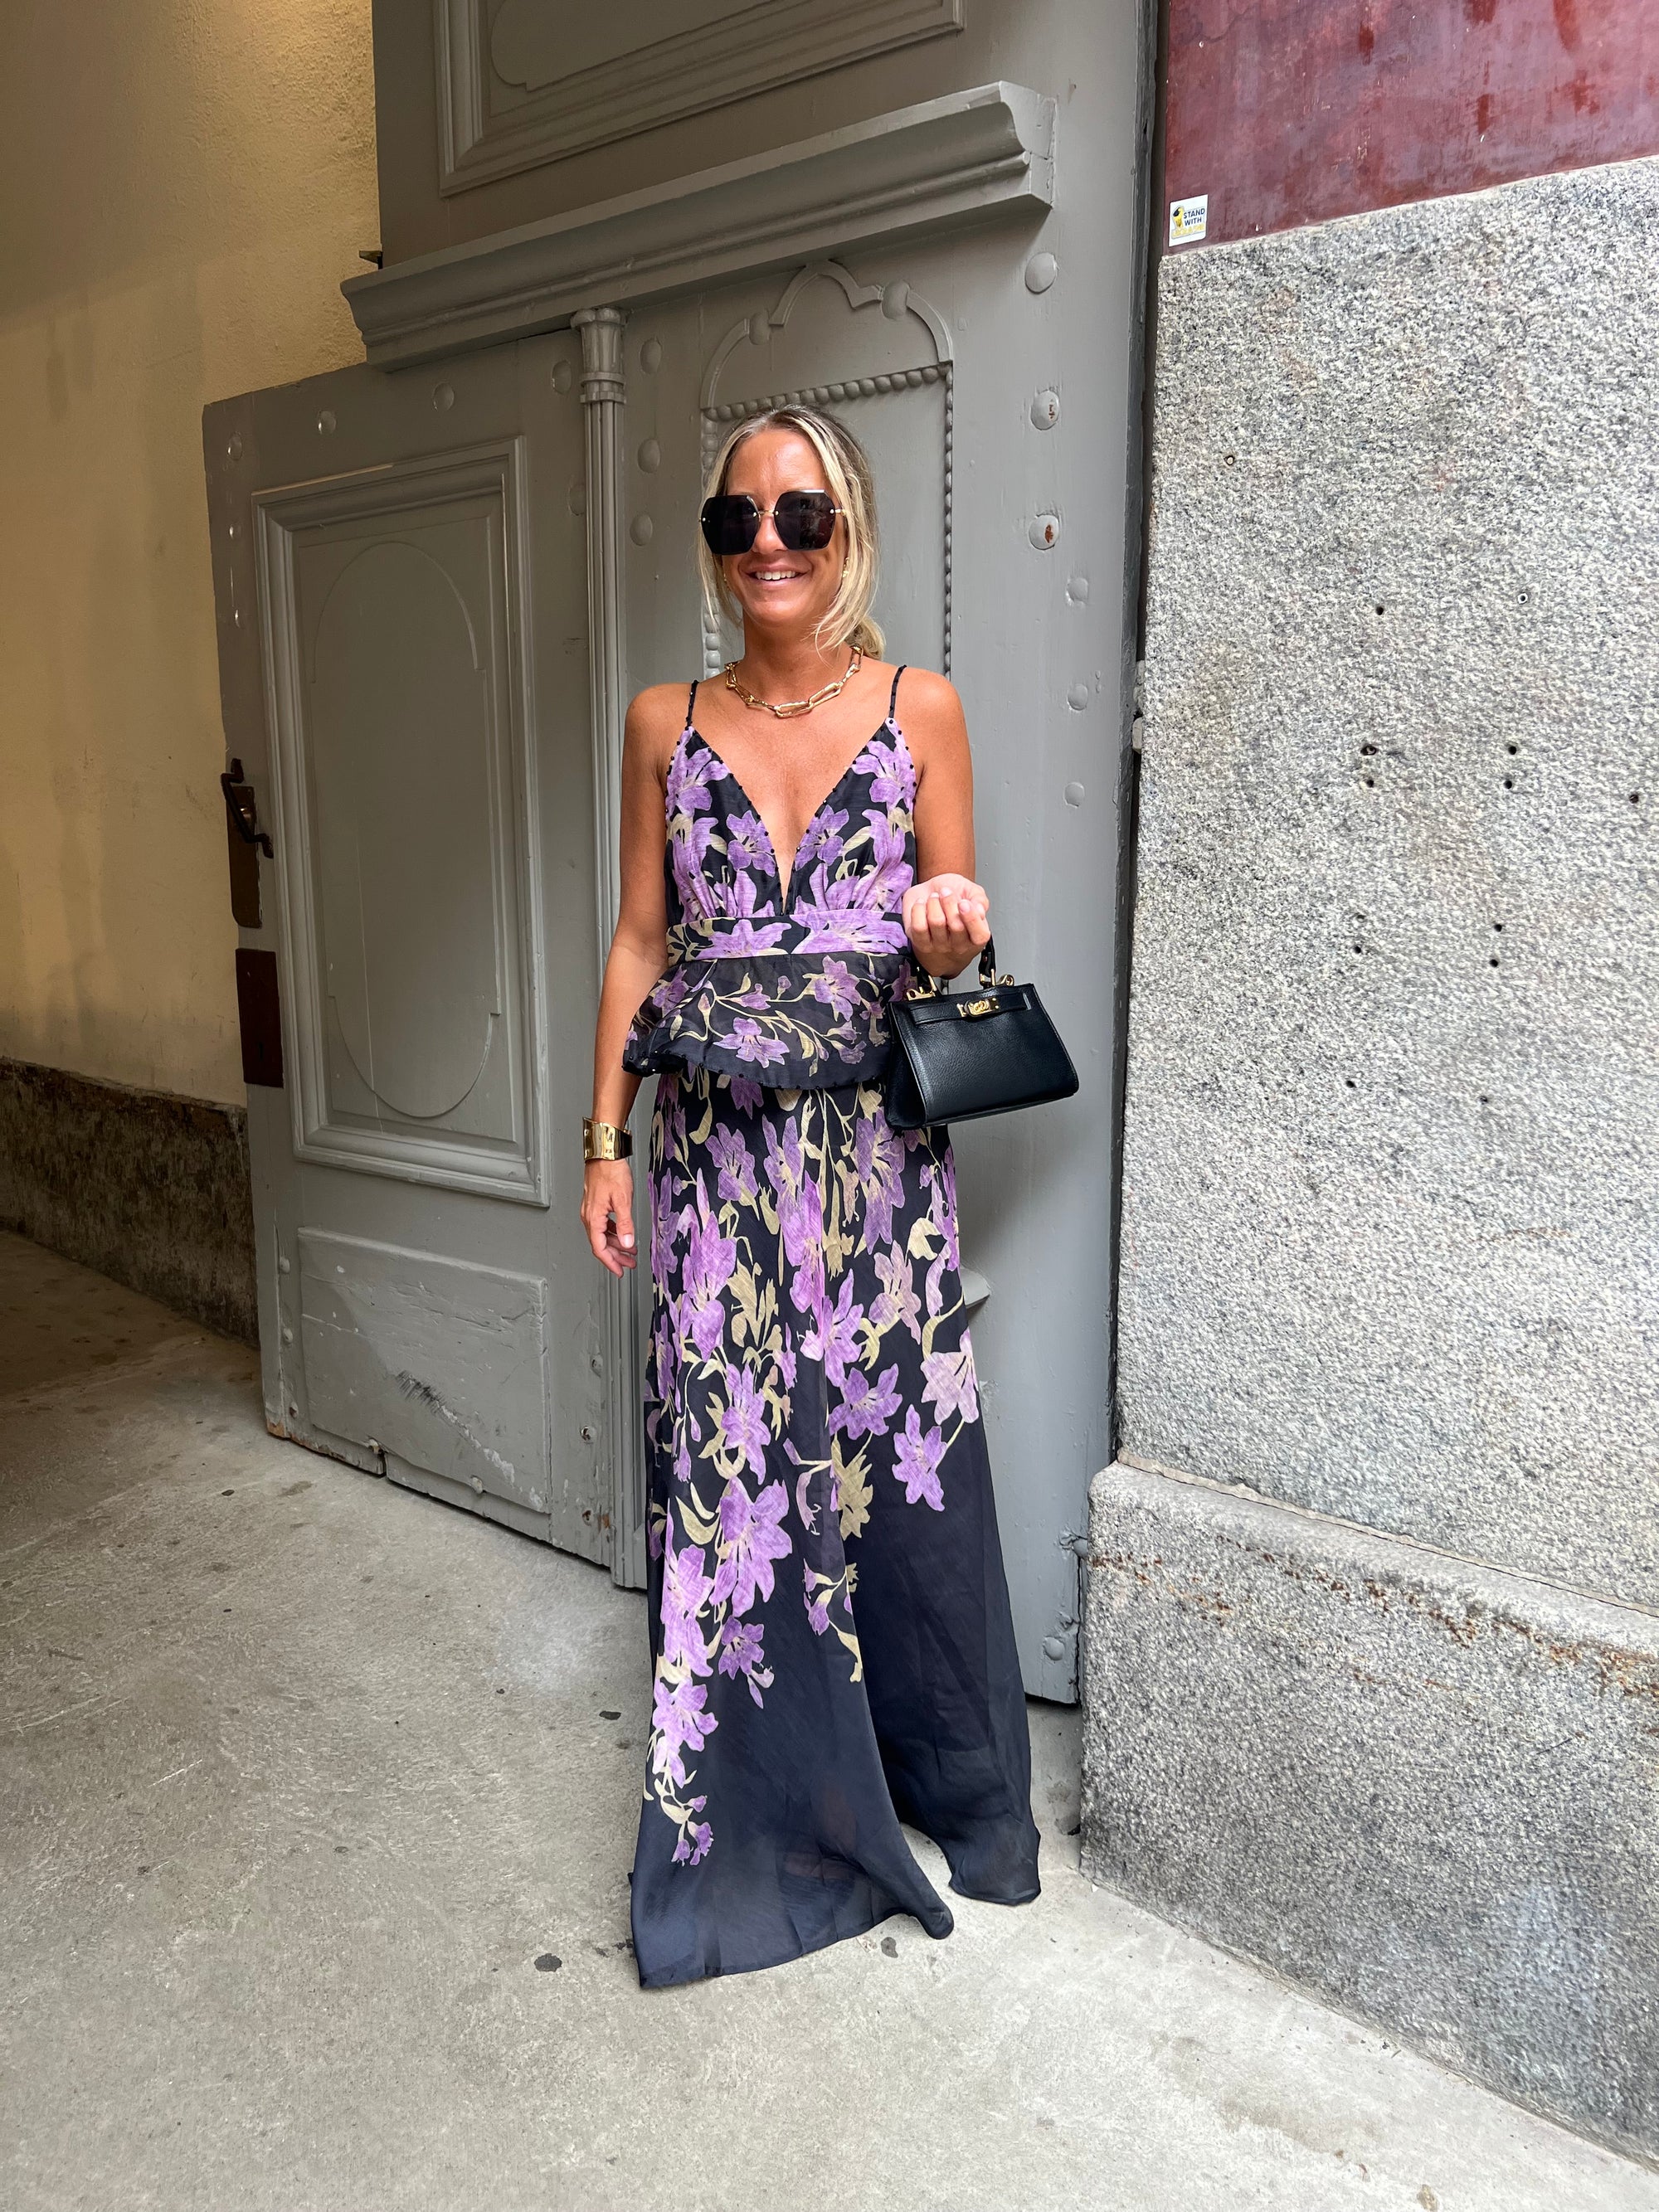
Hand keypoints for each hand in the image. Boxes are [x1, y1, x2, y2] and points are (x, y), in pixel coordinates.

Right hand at [581, 1159, 637, 1275]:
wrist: (604, 1153)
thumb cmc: (611, 1172)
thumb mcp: (623, 1200)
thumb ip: (625, 1224)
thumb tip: (628, 1243)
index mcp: (593, 1218)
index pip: (599, 1248)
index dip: (610, 1262)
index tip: (620, 1271)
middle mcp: (588, 1216)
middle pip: (600, 1244)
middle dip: (616, 1256)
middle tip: (629, 1264)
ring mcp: (591, 1210)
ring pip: (602, 1235)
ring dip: (616, 1244)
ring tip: (630, 1251)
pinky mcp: (595, 1204)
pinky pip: (603, 1224)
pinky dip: (613, 1232)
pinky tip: (623, 1233)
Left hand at [903, 873, 990, 977]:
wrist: (931, 895)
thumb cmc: (955, 896)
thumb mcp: (972, 892)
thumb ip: (980, 899)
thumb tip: (979, 911)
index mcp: (976, 936)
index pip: (979, 935)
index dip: (971, 917)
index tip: (963, 902)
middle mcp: (959, 945)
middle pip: (956, 926)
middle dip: (949, 902)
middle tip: (945, 891)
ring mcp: (939, 946)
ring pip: (937, 923)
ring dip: (934, 902)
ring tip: (934, 897)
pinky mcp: (920, 942)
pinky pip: (918, 926)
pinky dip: (918, 909)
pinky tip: (921, 904)